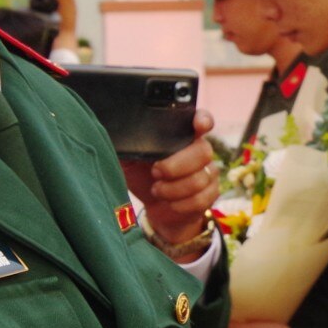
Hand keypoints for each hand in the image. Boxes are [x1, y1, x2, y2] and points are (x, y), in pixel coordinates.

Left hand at [124, 111, 219, 250]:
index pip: (201, 121)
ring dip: (172, 190)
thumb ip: (128, 147)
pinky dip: (180, 204)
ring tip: (157, 190)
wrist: (155, 207)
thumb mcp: (131, 161)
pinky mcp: (211, 193)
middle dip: (175, 166)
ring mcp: (208, 172)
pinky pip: (200, 199)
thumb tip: (116, 137)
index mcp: (183, 136)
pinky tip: (170, 203)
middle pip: (202, 152)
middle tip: (156, 172)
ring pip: (199, 179)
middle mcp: (200, 150)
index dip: (203, 120)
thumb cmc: (143, 178)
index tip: (198, 125)